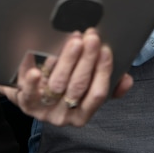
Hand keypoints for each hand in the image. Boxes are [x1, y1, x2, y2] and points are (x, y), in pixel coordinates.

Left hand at [0, 28, 132, 126]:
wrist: (28, 95)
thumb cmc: (62, 87)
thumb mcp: (84, 89)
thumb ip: (107, 85)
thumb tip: (127, 79)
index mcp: (82, 113)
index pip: (98, 94)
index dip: (103, 72)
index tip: (106, 49)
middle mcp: (65, 115)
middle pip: (78, 86)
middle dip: (87, 59)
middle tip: (91, 37)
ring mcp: (45, 110)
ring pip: (58, 84)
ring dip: (67, 60)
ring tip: (74, 40)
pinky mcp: (27, 103)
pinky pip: (29, 93)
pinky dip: (32, 79)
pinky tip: (35, 65)